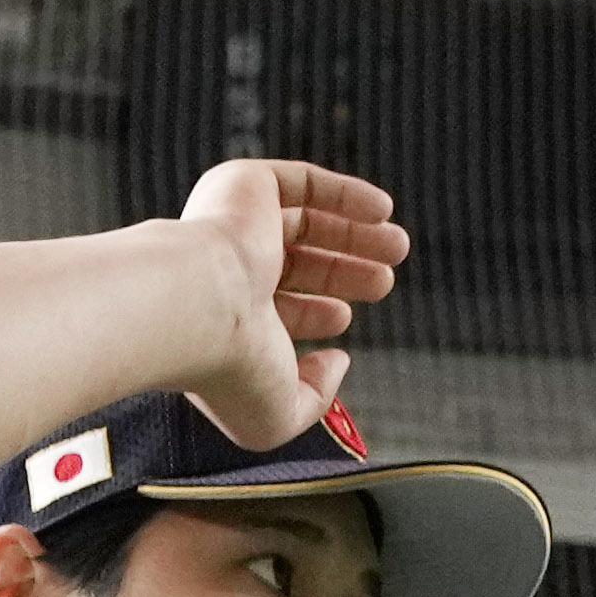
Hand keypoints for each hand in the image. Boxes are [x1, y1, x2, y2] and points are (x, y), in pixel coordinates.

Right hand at [170, 157, 407, 440]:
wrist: (197, 308)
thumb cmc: (230, 369)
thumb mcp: (279, 414)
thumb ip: (315, 397)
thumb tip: (340, 360)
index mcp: (221, 319)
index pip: (271, 308)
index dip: (313, 313)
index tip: (344, 318)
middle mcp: (223, 270)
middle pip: (294, 262)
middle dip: (344, 272)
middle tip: (384, 282)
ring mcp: (233, 226)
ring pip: (302, 220)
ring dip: (354, 234)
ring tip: (398, 247)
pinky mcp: (244, 186)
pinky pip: (302, 183)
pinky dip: (345, 194)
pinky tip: (382, 210)